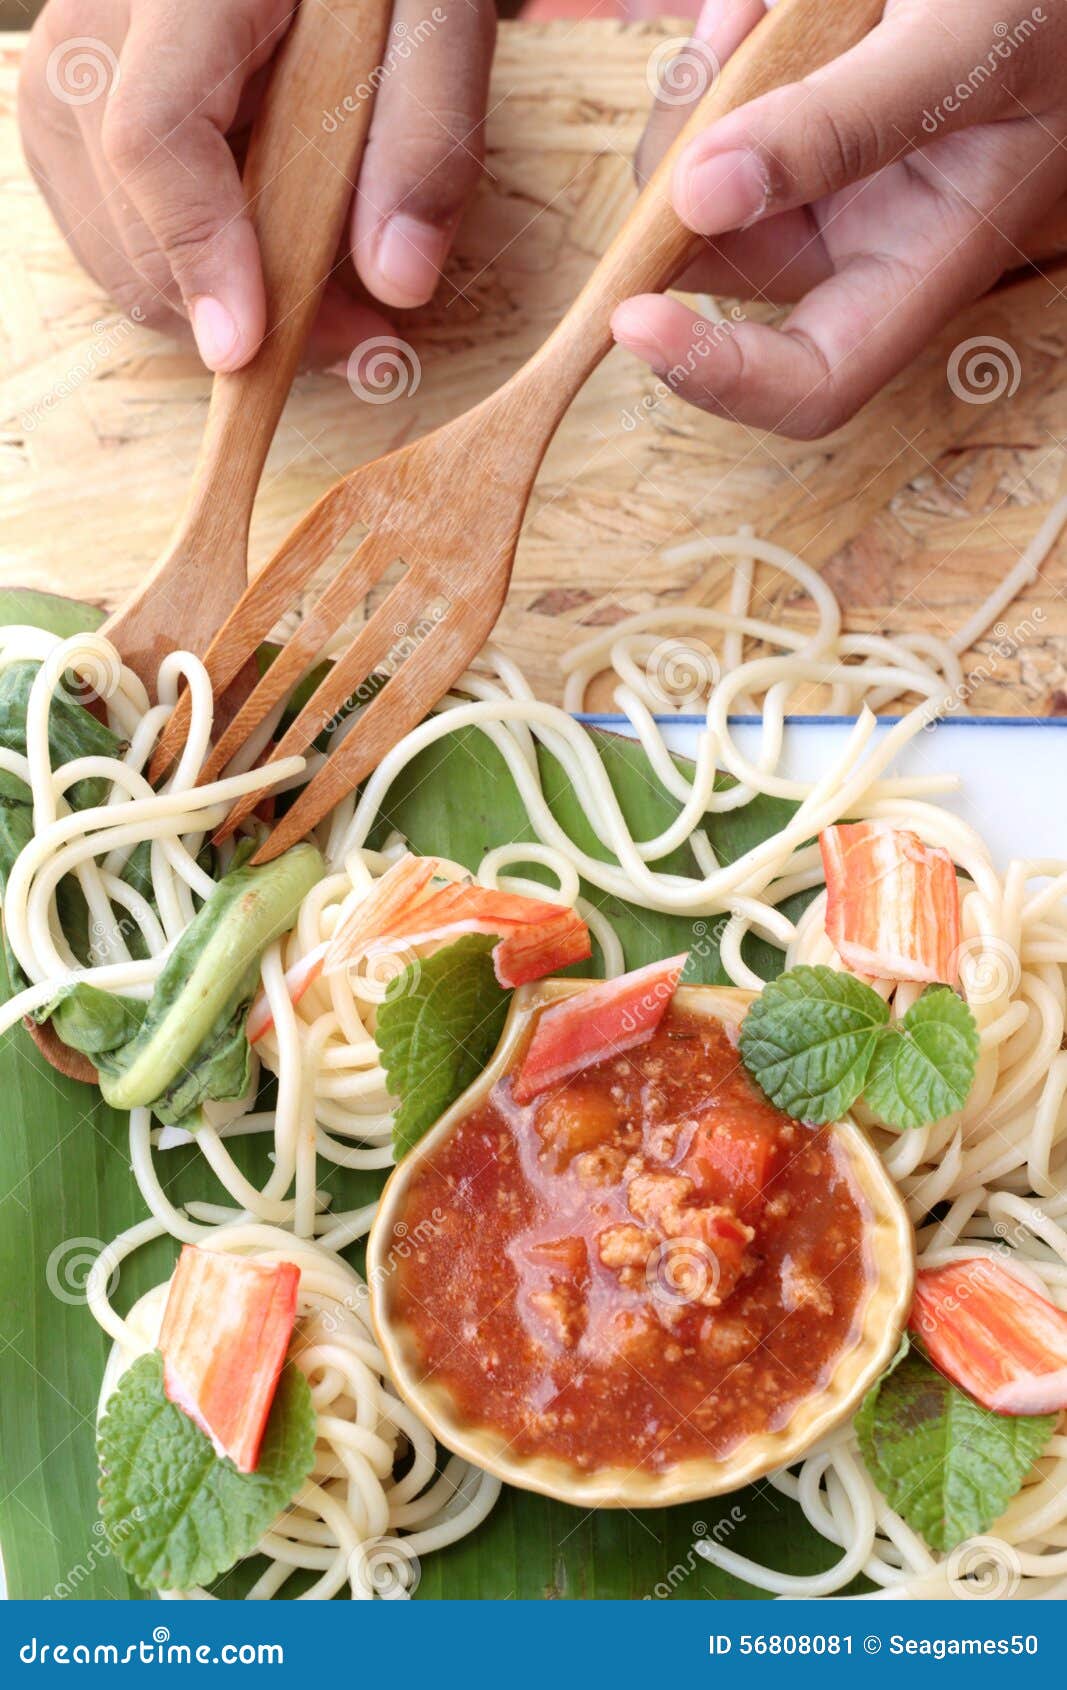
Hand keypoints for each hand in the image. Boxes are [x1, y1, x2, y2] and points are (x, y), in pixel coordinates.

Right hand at [18, 0, 494, 369]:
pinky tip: (269, 277)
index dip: (199, 251)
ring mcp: (75, 70)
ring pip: (106, 238)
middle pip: (124, 206)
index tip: (247, 346)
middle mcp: (101, 19)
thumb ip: (427, 137)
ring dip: (214, 310)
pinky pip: (106, 233)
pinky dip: (189, 283)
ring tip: (331, 311)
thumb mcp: (437, 22)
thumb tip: (398, 280)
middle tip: (359, 339)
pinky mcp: (74, 115)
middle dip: (235, 308)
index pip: (152, 132)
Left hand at [612, 0, 1066, 437]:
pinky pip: (711, 108)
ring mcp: (818, 185)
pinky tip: (768, 7)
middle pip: (713, 265)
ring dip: (709, 88)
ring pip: (694, 181)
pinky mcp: (790, 127)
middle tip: (739, 49)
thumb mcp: (962, 51)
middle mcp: (861, 240)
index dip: (717, 376)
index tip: (634, 316)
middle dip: (689, 172)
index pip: (811, 381)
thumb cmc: (1048, 3)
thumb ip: (841, 128)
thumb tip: (702, 199)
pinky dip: (722, 52)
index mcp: (923, 264)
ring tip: (772, 8)